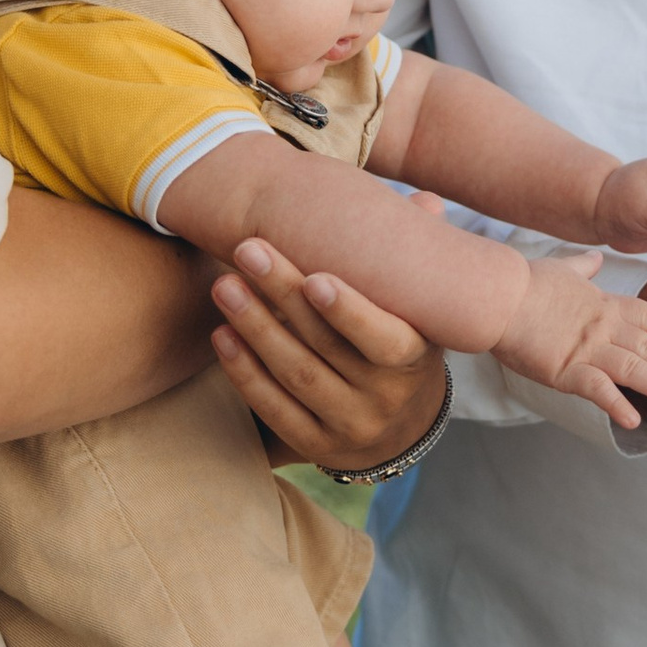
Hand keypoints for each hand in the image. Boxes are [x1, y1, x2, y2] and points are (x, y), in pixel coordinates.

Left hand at [210, 239, 448, 471]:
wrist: (401, 427)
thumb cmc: (402, 344)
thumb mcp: (422, 311)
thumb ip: (414, 261)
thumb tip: (425, 202)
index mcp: (415, 360)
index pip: (385, 340)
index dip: (350, 312)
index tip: (316, 278)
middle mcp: (385, 399)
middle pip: (326, 347)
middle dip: (282, 295)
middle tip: (247, 250)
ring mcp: (349, 426)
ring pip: (296, 376)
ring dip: (255, 328)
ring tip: (224, 285)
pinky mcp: (315, 445)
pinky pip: (275, 409)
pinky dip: (245, 372)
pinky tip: (221, 334)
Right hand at [499, 251, 646, 429]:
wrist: (496, 295)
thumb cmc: (524, 282)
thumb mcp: (561, 268)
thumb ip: (582, 268)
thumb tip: (594, 258)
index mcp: (604, 304)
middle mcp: (603, 327)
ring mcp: (586, 349)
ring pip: (634, 369)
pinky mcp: (564, 369)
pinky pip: (597, 389)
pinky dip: (616, 404)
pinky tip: (633, 419)